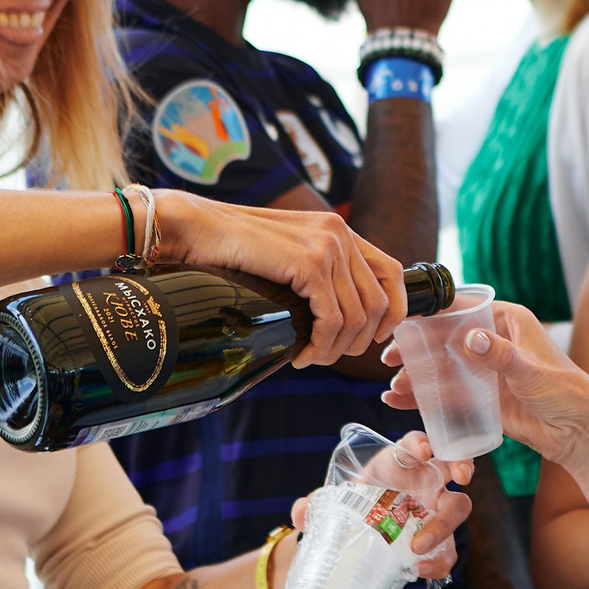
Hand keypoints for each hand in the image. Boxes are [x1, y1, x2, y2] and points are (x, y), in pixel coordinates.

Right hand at [154, 191, 405, 364]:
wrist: (197, 230)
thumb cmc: (233, 250)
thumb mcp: (287, 255)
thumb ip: (315, 271)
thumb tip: (337, 318)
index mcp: (340, 230)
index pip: (392, 274)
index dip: (392, 312)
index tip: (369, 338)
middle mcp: (340, 233)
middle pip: (379, 302)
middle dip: (358, 341)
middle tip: (326, 356)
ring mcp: (327, 246)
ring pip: (357, 316)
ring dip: (335, 349)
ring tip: (310, 358)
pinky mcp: (308, 263)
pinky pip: (332, 318)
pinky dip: (321, 344)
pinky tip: (301, 353)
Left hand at [287, 434, 473, 580]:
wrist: (357, 540)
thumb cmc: (353, 508)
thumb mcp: (335, 503)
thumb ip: (318, 504)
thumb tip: (301, 509)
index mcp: (401, 462)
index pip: (417, 443)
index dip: (423, 442)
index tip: (423, 450)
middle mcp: (425, 481)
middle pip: (451, 466)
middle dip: (461, 466)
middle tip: (459, 478)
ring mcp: (436, 510)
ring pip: (458, 507)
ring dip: (446, 524)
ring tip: (420, 546)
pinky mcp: (438, 541)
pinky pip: (448, 550)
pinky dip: (438, 561)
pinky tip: (418, 569)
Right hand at [382, 303, 588, 467]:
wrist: (579, 432)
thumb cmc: (567, 393)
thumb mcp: (532, 372)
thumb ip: (501, 356)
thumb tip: (470, 338)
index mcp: (508, 321)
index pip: (464, 309)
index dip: (432, 316)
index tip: (404, 324)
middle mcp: (493, 342)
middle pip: (446, 339)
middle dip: (416, 349)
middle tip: (389, 359)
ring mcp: (486, 370)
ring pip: (444, 368)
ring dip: (417, 376)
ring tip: (393, 388)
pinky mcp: (483, 397)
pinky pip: (449, 394)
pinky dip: (427, 398)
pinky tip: (403, 402)